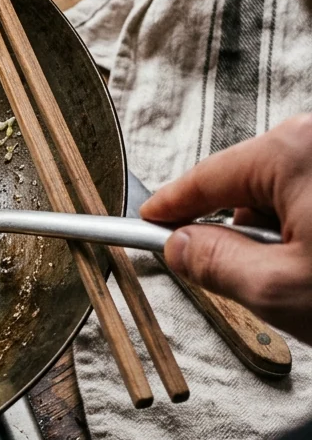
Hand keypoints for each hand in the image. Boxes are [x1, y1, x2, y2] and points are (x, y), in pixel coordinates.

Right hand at [140, 114, 311, 343]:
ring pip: (282, 197)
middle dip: (240, 233)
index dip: (168, 208)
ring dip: (281, 236)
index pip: (204, 179)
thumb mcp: (278, 288)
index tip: (143, 221)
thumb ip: (214, 263)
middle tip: (257, 279)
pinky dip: (308, 230)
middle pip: (245, 188)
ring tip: (308, 277)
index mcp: (292, 151)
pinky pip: (310, 197)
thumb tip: (179, 247)